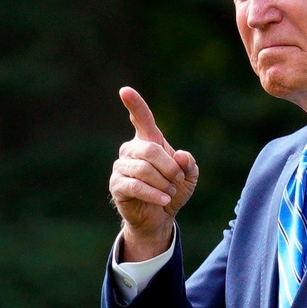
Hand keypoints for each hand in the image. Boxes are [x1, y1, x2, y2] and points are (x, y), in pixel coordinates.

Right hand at [109, 87, 198, 261]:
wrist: (160, 216)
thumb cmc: (172, 190)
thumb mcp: (189, 176)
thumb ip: (188, 164)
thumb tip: (179, 156)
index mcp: (148, 141)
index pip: (141, 119)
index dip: (134, 104)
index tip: (125, 91)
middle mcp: (131, 150)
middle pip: (151, 150)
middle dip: (170, 168)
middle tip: (178, 180)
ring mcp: (121, 167)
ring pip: (144, 169)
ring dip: (164, 183)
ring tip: (170, 192)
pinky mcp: (117, 186)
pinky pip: (136, 186)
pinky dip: (154, 193)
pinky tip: (164, 199)